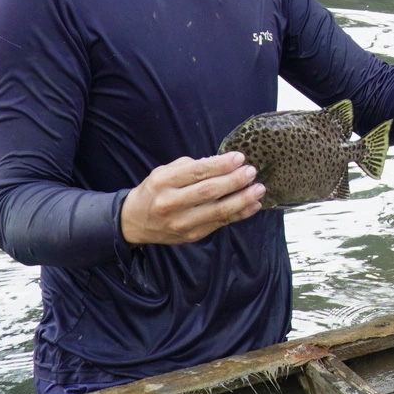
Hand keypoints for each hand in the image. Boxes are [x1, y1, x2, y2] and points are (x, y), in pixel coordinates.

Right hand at [120, 153, 264, 245]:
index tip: (239, 158)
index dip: (220, 165)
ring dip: (242, 199)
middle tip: (251, 171)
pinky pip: (220, 223)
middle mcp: (171, 203)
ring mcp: (182, 222)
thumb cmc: (155, 191)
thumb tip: (222, 163)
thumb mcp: (164, 172)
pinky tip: (253, 205)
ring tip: (259, 189)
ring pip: (218, 211)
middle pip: (209, 191)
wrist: (134, 222)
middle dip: (234, 180)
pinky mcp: (192, 235)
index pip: (197, 172)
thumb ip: (190, 167)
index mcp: (164, 182)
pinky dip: (240, 214)